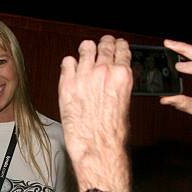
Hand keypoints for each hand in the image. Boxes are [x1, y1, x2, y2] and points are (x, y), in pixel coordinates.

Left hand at [59, 35, 132, 190]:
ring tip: (86, 52)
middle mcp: (103, 71)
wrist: (96, 147)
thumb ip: (120, 87)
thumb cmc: (112, 133)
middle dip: (105, 44)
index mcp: (122, 76)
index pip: (122, 50)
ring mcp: (83, 75)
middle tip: (102, 45)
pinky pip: (67, 61)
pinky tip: (72, 69)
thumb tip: (117, 80)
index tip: (117, 45)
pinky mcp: (67, 83)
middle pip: (104, 45)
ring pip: (85, 48)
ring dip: (87, 50)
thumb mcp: (125, 105)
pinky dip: (70, 63)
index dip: (119, 46)